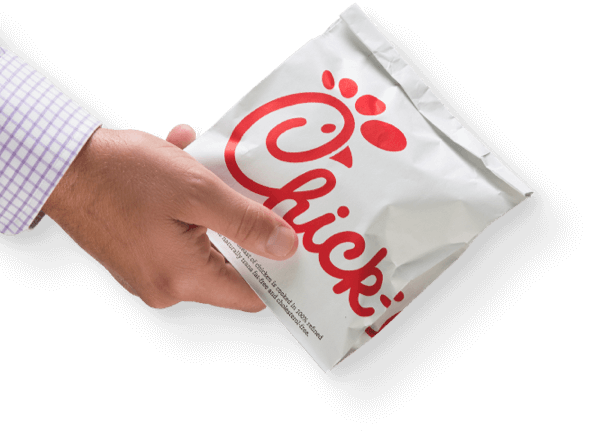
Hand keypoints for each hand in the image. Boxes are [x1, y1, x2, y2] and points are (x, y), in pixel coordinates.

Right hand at [42, 124, 297, 311]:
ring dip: (216, 212)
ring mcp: (149, 272)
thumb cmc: (123, 175)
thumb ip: (246, 223)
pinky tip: (187, 167)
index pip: (250, 296)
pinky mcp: (137, 254)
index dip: (278, 274)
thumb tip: (285, 247)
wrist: (60, 164)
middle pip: (228, 268)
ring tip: (220, 174)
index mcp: (183, 279)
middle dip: (248, 233)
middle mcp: (165, 286)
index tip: (295, 247)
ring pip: (203, 247)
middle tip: (266, 201)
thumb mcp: (198, 192)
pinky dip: (189, 208)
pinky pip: (177, 236)